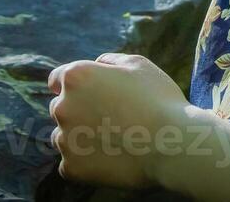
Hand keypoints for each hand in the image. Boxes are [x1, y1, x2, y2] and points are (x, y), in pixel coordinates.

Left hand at [46, 52, 192, 188]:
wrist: (171, 144)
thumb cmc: (158, 100)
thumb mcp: (138, 65)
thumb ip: (110, 61)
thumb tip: (97, 65)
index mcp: (76, 78)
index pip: (58, 79)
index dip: (76, 86)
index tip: (91, 94)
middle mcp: (63, 107)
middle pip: (60, 108)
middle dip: (78, 110)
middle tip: (110, 118)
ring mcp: (65, 140)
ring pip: (63, 137)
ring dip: (79, 136)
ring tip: (112, 140)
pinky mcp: (72, 168)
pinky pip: (72, 163)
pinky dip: (86, 162)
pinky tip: (110, 158)